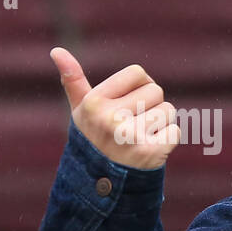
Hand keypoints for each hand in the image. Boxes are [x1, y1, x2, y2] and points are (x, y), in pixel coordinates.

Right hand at [50, 47, 179, 169]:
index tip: (129, 100)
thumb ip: (74, 80)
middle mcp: (110, 118)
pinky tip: (150, 147)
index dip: (140, 85)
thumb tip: (56, 51)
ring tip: (141, 135)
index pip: (138, 72)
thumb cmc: (95, 137)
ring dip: (161, 122)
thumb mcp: (81, 110)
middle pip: (156, 90)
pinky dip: (168, 138)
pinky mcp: (150, 152)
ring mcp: (130, 136)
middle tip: (134, 123)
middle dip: (150, 104)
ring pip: (168, 110)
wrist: (102, 180)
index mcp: (94, 102)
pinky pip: (175, 131)